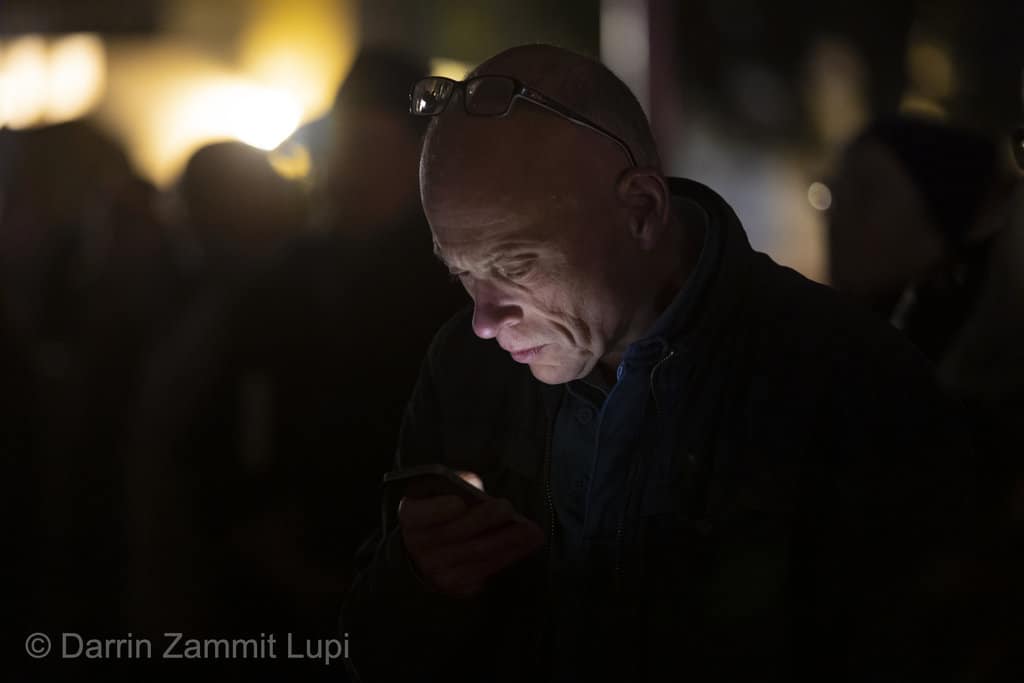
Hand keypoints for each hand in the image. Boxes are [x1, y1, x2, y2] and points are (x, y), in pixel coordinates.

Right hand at [398, 494, 543, 597]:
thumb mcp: (437, 490)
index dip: (439, 510)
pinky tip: (526, 544)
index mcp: (411, 517)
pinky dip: (509, 555)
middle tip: (508, 509)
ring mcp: (438, 570)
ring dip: (508, 541)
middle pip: (456, 534)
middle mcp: (420, 547)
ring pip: (477, 553)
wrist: (425, 549)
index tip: (459, 502)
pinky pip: (487, 569)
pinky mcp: (457, 586)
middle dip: (485, 520)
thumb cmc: (438, 510)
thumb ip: (453, 482)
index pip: (421, 515)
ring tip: (531, 530)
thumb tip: (473, 484)